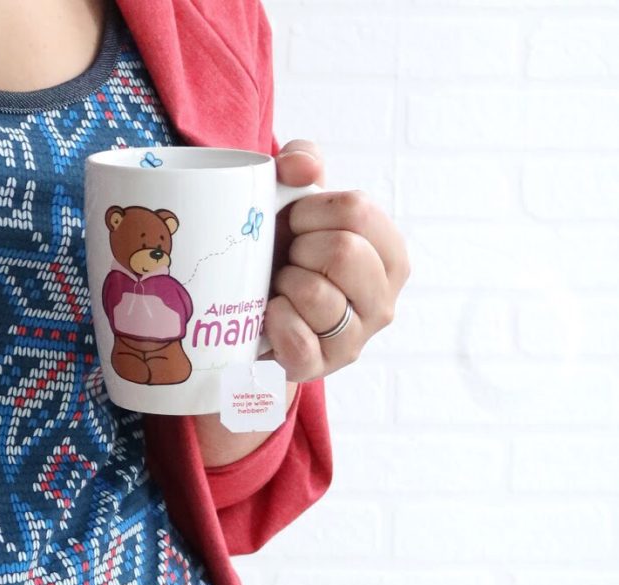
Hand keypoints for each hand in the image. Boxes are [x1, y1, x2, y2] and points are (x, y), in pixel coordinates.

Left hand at [266, 139, 409, 381]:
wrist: (249, 316)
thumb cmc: (281, 252)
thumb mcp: (292, 200)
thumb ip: (301, 162)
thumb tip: (302, 166)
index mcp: (388, 253)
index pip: (358, 210)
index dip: (311, 210)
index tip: (295, 223)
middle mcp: (383, 299)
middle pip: (343, 250)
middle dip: (301, 248)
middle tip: (289, 260)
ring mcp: (355, 338)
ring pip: (317, 294)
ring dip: (284, 284)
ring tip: (280, 288)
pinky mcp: (321, 368)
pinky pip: (298, 340)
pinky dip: (275, 322)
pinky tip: (270, 314)